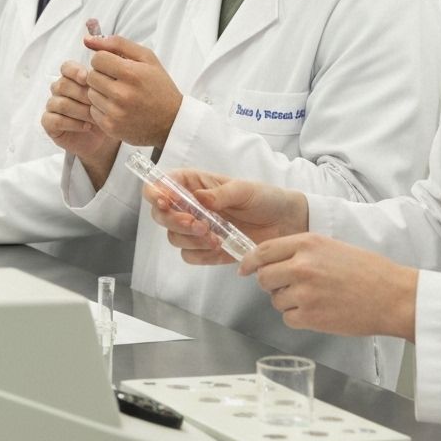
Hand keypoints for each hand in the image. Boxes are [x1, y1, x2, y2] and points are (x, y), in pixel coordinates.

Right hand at [42, 60, 120, 180]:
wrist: (104, 138)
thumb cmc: (107, 112)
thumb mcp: (112, 93)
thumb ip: (107, 78)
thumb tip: (107, 64)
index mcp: (72, 78)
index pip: (66, 67)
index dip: (75, 71)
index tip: (87, 78)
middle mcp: (60, 90)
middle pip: (62, 85)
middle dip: (81, 95)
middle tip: (98, 103)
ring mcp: (53, 106)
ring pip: (59, 103)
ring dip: (79, 110)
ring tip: (95, 117)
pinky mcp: (49, 123)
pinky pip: (54, 120)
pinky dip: (72, 123)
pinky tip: (86, 126)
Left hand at [83, 35, 181, 147]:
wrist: (171, 121)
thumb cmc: (158, 86)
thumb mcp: (146, 58)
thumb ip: (117, 43)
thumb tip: (87, 39)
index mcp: (131, 73)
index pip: (97, 59)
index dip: (105, 60)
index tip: (115, 66)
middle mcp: (122, 94)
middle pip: (91, 76)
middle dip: (101, 75)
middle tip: (117, 81)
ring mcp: (116, 113)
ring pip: (90, 94)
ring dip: (100, 92)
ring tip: (118, 95)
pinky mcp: (111, 127)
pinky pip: (92, 111)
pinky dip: (102, 108)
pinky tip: (117, 108)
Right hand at [144, 169, 308, 263]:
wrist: (285, 224)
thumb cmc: (265, 198)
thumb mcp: (244, 190)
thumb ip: (220, 194)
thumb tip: (199, 198)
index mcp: (193, 184)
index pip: (160, 185)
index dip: (155, 193)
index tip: (165, 202)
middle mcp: (189, 206)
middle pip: (160, 215)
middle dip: (175, 222)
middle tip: (198, 225)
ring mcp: (196, 228)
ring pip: (174, 237)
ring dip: (191, 239)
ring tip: (216, 237)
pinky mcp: (205, 249)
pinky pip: (189, 256)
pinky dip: (201, 253)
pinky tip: (219, 247)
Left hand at [238, 234, 417, 340]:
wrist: (393, 296)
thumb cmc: (366, 271)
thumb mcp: (330, 246)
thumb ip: (299, 250)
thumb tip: (270, 259)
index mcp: (306, 244)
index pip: (262, 251)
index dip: (249, 262)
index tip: (244, 268)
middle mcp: (301, 266)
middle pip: (264, 277)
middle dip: (270, 284)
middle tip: (287, 286)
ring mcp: (305, 292)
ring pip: (275, 299)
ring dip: (288, 301)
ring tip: (314, 298)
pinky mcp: (310, 316)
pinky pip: (288, 318)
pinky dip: (299, 318)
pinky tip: (319, 311)